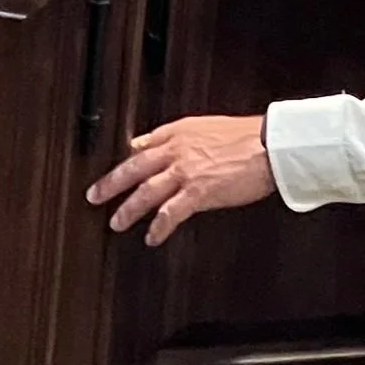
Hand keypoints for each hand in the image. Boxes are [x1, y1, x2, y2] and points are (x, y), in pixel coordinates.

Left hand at [86, 114, 275, 246]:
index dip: (127, 159)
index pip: (143, 145)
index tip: (116, 170)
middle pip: (133, 168)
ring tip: (116, 223)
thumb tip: (170, 143)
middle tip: (94, 196)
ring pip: (145, 193)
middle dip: (110, 184)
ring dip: (128, 210)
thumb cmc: (250, 136)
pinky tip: (152, 238)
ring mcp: (184, 172)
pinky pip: (169, 214)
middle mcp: (176, 150)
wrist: (270, 145)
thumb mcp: (210, 127)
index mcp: (180, 132)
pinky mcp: (197, 193)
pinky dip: (158, 228)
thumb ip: (187, 135)